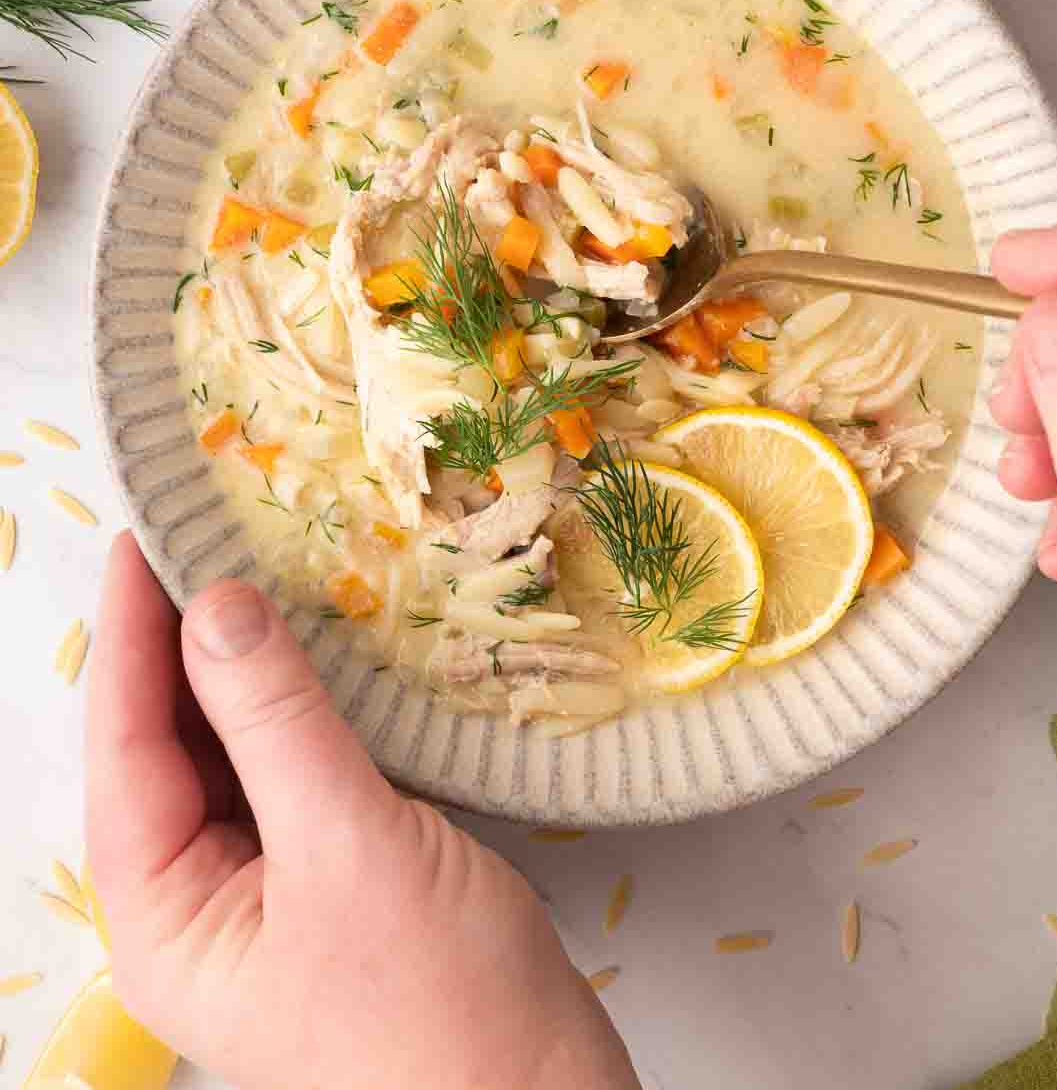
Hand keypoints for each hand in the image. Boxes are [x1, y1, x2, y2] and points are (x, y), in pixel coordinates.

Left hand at [86, 534, 639, 1089]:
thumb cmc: (441, 1015)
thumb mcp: (348, 847)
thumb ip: (276, 720)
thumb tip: (217, 607)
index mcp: (166, 921)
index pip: (125, 749)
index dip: (133, 635)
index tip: (146, 535)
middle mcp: (200, 906)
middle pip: (168, 745)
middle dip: (184, 640)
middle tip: (203, 530)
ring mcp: (267, 893)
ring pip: (232, 752)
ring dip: (244, 665)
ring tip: (254, 564)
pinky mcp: (332, 878)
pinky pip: (292, 769)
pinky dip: (299, 703)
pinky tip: (318, 646)